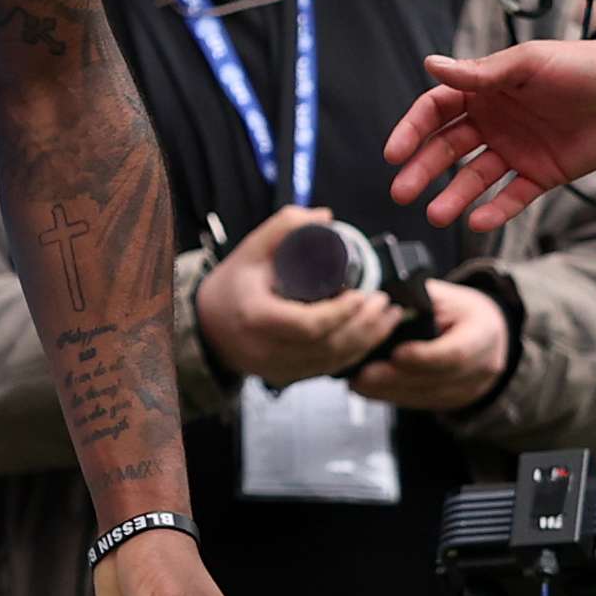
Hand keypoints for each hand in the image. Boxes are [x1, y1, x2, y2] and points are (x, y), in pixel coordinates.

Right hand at [194, 207, 412, 386]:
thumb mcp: (251, 250)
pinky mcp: (288, 378)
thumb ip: (285, 227)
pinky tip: (371, 337)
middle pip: (327, 347)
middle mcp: (267, 350)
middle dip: (364, 326)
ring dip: (367, 341)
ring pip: (333, 363)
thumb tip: (325, 217)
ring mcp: (279, 369)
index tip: (362, 294)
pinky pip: (327, 371)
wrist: (207, 327)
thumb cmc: (230, 287)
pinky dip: (353, 354)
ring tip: (387, 317)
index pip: (307, 325)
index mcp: (257, 318)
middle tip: (384, 302)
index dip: (340, 313)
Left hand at [349, 278, 508, 412]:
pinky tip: (370, 389)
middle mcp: (482, 367)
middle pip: (436, 379)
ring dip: (389, 391)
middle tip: (362, 374)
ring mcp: (470, 389)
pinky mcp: (455, 401)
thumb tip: (375, 303)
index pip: (456, 353)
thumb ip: (416, 301)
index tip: (395, 354)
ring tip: (358, 382)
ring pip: (426, 396)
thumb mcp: (445, 296)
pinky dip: (394, 396)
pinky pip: (422, 403)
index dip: (424, 357)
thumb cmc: (461, 310)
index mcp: (483, 333)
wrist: (487, 332)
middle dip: (396, 378)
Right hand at [386, 38, 595, 231]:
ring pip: (475, 177)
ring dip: (453, 195)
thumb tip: (431, 65)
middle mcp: (495, 121)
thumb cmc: (580, 66)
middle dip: (422, 169)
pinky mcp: (542, 173)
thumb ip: (480, 72)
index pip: (436, 111)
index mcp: (486, 89)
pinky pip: (512, 196)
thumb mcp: (527, 63)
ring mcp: (517, 149)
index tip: (394, 153)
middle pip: (448, 148)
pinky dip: (495, 209)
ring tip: (436, 215)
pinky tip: (477, 221)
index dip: (413, 130)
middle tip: (401, 191)